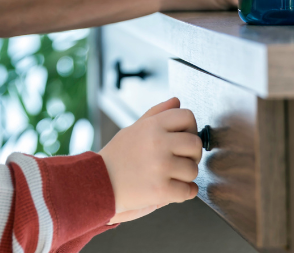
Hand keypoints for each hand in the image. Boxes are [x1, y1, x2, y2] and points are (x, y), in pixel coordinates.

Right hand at [98, 97, 201, 223]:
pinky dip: (184, 192)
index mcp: (152, 126)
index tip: (182, 138)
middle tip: (181, 159)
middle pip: (195, 144)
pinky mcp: (161, 190)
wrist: (98, 183)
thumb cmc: (118, 156)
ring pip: (193, 169)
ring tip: (171, 175)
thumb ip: (157, 114)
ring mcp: (160, 167)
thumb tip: (176, 100)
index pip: (187, 116)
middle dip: (192, 154)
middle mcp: (158, 143)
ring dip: (186, 175)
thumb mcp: (134, 128)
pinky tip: (173, 189)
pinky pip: (188, 191)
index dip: (189, 128)